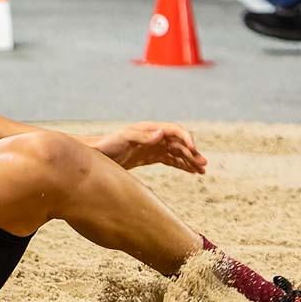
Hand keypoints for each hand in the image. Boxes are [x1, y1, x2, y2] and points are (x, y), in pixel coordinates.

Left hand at [87, 123, 206, 173]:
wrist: (97, 155)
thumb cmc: (108, 145)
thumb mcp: (124, 139)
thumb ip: (142, 136)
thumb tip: (161, 133)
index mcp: (150, 129)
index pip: (174, 131)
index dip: (186, 139)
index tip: (194, 150)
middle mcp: (155, 136)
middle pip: (179, 143)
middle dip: (192, 153)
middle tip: (203, 165)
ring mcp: (154, 147)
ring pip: (177, 153)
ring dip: (190, 160)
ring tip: (202, 171)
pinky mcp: (151, 157)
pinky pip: (170, 160)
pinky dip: (181, 165)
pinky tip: (191, 172)